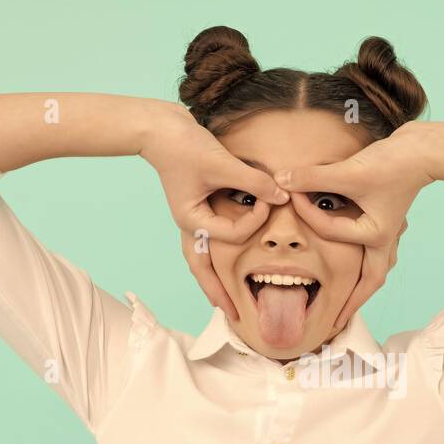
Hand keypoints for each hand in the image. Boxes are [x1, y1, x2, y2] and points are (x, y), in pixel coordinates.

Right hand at [138, 101, 288, 319]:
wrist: (160, 128)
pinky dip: (216, 256)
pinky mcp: (197, 208)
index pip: (233, 234)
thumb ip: (254, 182)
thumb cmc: (186, 145)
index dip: (256, 220)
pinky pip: (208, 240)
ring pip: (201, 260)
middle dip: (218, 292)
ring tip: (224, 302)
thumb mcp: (222, 163)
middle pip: (202, 269)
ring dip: (212, 280)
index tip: (270, 197)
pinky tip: (225, 265)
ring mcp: (191, 218)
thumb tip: (282, 195)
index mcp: (192, 220)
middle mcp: (190, 225)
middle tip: (235, 316)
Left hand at [274, 122, 433, 333]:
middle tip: (335, 323)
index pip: (331, 231)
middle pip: (370, 282)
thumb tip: (281, 180)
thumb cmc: (391, 163)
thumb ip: (313, 178)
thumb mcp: (348, 172)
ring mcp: (390, 232)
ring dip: (363, 283)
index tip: (291, 196)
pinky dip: (365, 260)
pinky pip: (376, 250)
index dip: (308, 213)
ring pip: (377, 267)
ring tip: (348, 298)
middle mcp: (385, 240)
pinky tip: (356, 260)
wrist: (423, 150)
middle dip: (352, 302)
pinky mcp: (388, 220)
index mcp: (376, 237)